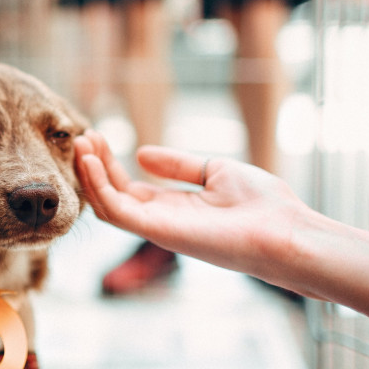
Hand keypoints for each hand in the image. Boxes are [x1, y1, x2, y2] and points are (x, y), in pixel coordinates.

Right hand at [73, 130, 306, 279]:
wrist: (286, 231)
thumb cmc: (263, 205)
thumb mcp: (216, 170)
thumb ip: (178, 165)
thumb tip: (141, 154)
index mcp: (174, 208)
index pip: (128, 188)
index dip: (109, 163)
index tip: (97, 136)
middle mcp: (161, 220)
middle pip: (112, 195)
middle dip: (94, 166)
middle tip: (82, 137)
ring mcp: (158, 228)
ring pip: (106, 204)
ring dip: (90, 174)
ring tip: (82, 143)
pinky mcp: (158, 232)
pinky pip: (117, 210)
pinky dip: (99, 186)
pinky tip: (91, 161)